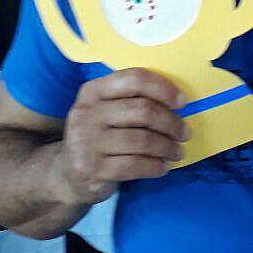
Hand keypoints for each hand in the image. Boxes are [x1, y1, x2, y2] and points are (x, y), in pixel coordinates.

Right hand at [53, 68, 188, 205]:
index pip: (134, 79)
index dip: (163, 88)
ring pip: (142, 140)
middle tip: (185, 133)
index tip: (183, 102)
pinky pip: (134, 165)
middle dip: (171, 123)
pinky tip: (163, 167)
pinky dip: (155, 166)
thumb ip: (132, 100)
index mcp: (93, 90)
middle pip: (142, 111)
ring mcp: (87, 142)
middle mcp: (87, 113)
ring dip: (167, 147)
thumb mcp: (107, 110)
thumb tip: (178, 101)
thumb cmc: (100, 135)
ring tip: (177, 152)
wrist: (68, 174)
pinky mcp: (91, 169)